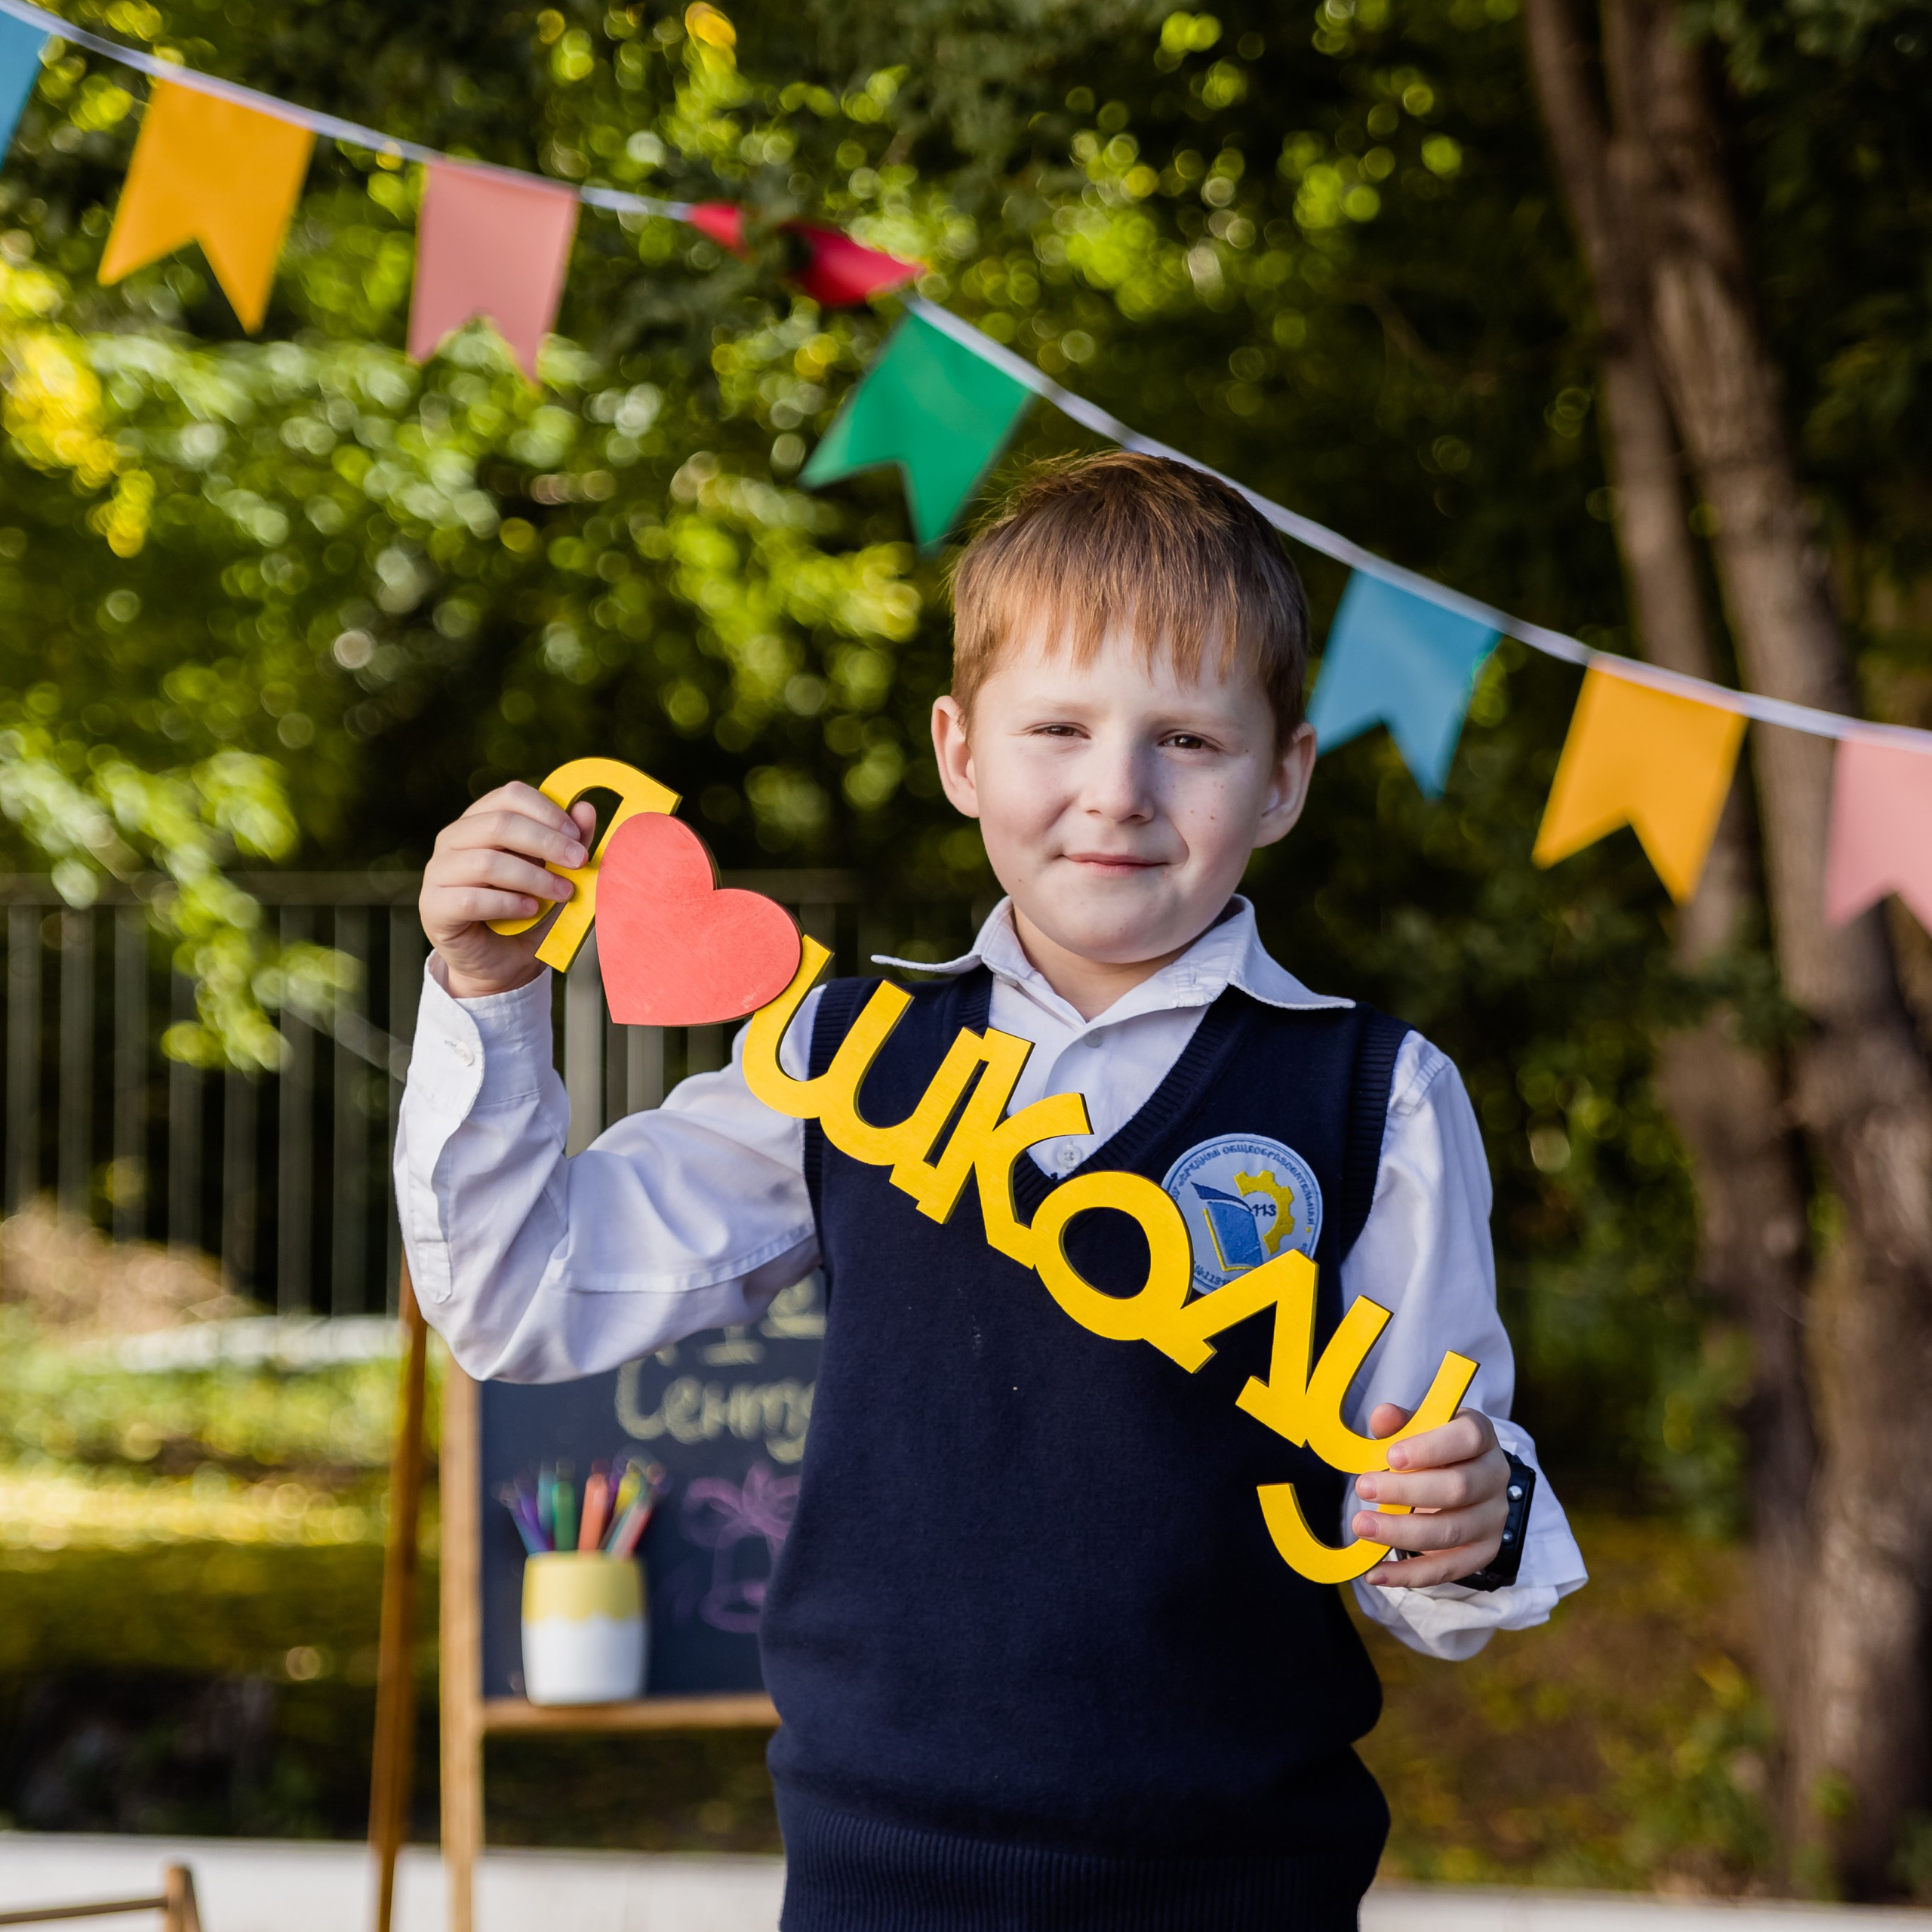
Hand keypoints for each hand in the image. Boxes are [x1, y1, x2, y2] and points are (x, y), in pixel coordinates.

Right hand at [420, 783, 593, 998]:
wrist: (503, 966)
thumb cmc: (528, 914)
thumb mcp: (557, 877)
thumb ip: (569, 844)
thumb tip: (586, 808)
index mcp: (481, 821)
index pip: (509, 795)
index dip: (547, 811)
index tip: (577, 836)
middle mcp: (453, 840)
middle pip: (499, 823)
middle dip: (547, 841)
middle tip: (579, 862)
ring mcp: (437, 872)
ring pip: (486, 862)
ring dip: (533, 877)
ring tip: (563, 893)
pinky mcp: (433, 907)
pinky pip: (470, 899)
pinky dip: (507, 903)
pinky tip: (530, 910)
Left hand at [1352, 1403, 1508, 1588]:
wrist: (1462, 1479)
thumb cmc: (1432, 1448)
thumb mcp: (1419, 1427)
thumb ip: (1400, 1422)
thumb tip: (1383, 1416)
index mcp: (1481, 1436)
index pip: (1468, 1438)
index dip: (1431, 1448)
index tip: (1391, 1456)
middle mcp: (1495, 1477)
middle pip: (1459, 1488)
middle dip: (1406, 1491)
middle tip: (1363, 1488)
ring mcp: (1494, 1518)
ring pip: (1452, 1531)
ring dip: (1402, 1532)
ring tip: (1362, 1526)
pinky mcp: (1484, 1552)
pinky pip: (1447, 1569)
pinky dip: (1409, 1575)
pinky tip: (1375, 1573)